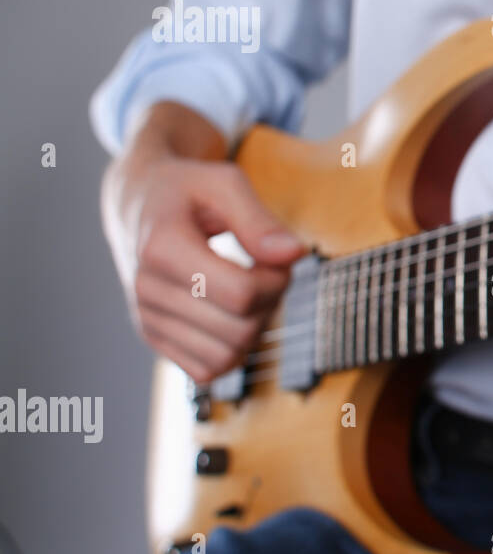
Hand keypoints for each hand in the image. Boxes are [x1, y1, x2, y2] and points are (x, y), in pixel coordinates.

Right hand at [102, 104, 304, 382]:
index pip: (241, 294)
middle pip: (239, 330)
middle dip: (270, 303)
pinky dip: (233, 349)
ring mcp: (147, 318)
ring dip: (254, 328)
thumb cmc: (188, 191)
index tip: (275, 256)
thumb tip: (294, 255)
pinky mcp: (153, 338)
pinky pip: (208, 369)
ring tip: (249, 291)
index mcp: (162, 248)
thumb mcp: (224, 184)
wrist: (138, 204)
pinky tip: (232, 313)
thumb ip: (259, 220)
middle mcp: (147, 290)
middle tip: (266, 270)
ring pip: (227, 357)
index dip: (276, 280)